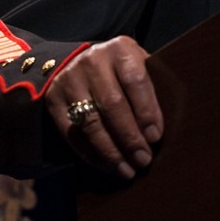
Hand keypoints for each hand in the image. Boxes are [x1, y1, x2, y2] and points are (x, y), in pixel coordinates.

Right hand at [47, 35, 163, 177]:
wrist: (74, 60)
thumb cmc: (119, 68)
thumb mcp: (137, 64)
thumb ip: (151, 86)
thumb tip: (165, 127)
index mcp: (121, 50)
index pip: (136, 81)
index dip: (146, 111)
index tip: (155, 137)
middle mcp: (92, 62)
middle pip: (112, 105)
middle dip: (130, 137)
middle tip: (143, 160)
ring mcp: (70, 81)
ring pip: (91, 123)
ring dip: (110, 151)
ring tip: (126, 170)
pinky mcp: (54, 100)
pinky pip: (72, 133)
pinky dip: (90, 153)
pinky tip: (106, 165)